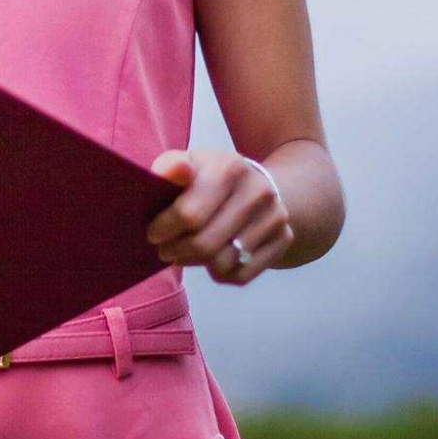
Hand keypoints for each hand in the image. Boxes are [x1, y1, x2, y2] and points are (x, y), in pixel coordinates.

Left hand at [146, 148, 291, 285]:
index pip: (189, 214)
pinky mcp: (284, 239)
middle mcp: (258, 191)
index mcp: (230, 168)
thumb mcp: (189, 163)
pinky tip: (211, 258)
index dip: (164, 229)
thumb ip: (172, 167)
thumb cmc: (212, 177)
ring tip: (186, 252)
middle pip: (205, 244)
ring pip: (222, 263)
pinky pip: (241, 275)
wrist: (261, 184)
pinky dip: (219, 273)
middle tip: (165, 250)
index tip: (153, 233)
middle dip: (176, 251)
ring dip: (196, 263)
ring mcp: (275, 216)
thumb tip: (177, 171)